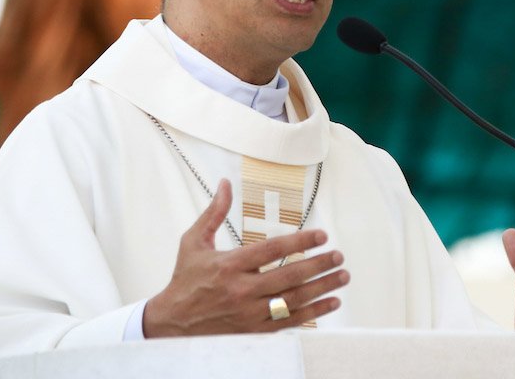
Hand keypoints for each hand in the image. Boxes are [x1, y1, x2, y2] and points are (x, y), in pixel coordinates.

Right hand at [144, 179, 348, 336]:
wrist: (172, 323)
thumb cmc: (185, 278)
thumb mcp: (193, 242)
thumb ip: (214, 213)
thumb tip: (225, 183)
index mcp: (229, 265)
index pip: (271, 250)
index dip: (300, 242)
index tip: (322, 235)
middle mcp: (241, 290)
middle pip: (288, 276)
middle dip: (318, 265)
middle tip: (339, 255)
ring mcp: (249, 314)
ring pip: (293, 300)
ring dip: (322, 287)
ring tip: (342, 275)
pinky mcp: (254, 331)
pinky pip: (290, 322)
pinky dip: (314, 313)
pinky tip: (333, 302)